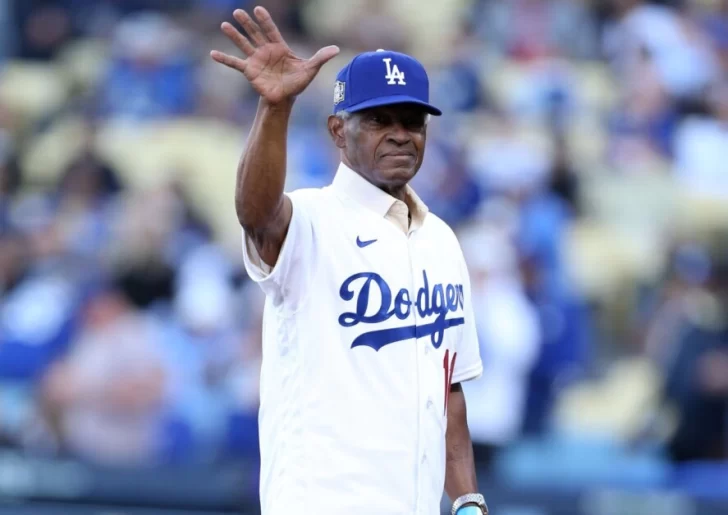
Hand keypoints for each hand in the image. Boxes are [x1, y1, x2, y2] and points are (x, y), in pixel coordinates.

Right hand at [211, 6, 339, 104]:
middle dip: (247, 23)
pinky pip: (234, 63)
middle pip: (255, 33)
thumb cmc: (297, 82)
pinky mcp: (249, 71)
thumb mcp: (310, 69)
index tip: (258, 10)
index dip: (265, 20)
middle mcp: (266, 51)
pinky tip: (213, 53)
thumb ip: (320, 57)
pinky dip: (224, 59)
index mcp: (279, 47)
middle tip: (238, 12)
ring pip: (243, 44)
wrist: (285, 98)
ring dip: (234, 35)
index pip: (271, 30)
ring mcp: (256, 60)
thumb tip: (336, 49)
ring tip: (224, 25)